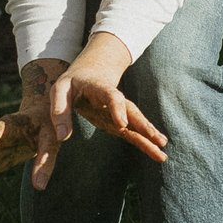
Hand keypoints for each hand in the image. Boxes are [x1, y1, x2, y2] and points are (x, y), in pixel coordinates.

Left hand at [39, 42, 166, 191]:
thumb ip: (60, 111)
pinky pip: (132, 131)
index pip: (111, 95)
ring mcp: (118, 111)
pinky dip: (144, 140)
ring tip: (162, 149)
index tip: (122, 124)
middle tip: (156, 139)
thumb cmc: (72, 82)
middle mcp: (113, 99)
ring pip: (135, 121)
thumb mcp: (59, 90)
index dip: (117, 108)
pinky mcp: (118, 121)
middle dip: (143, 125)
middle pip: (131, 110)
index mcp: (99, 87)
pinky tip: (156, 151)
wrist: (90, 71)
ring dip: (149, 135)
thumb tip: (63, 137)